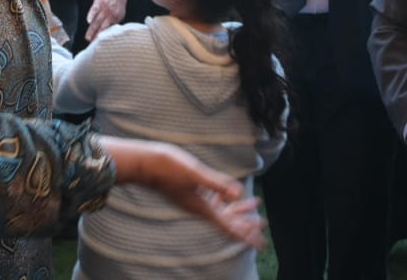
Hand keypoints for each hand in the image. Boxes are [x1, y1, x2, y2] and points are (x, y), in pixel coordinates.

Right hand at [86, 0, 127, 41]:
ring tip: (88, 37)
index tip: (99, 44)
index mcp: (116, 18)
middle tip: (92, 44)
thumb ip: (115, 23)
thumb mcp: (120, 14)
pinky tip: (88, 21)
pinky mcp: (98, 2)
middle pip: (102, 27)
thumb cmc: (118, 3)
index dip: (104, 37)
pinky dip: (91, 15)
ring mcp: (104, 8)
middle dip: (96, 36)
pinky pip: (94, 10)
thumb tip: (110, 32)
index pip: (109, 30)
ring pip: (97, 21)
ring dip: (92, 30)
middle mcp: (110, 14)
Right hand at [100, 136, 264, 248]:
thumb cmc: (167, 166)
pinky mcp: (190, 190)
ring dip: (239, 210)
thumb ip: (216, 183)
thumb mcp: (195, 173)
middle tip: (262, 224)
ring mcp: (194, 199)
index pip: (228, 225)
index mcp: (202, 206)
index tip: (259, 243)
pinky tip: (231, 194)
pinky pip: (213, 201)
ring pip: (222, 210)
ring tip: (255, 205)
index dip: (245, 234)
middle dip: (246, 223)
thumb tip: (237, 193)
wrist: (144, 163)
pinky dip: (226, 200)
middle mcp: (199, 206)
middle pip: (227, 221)